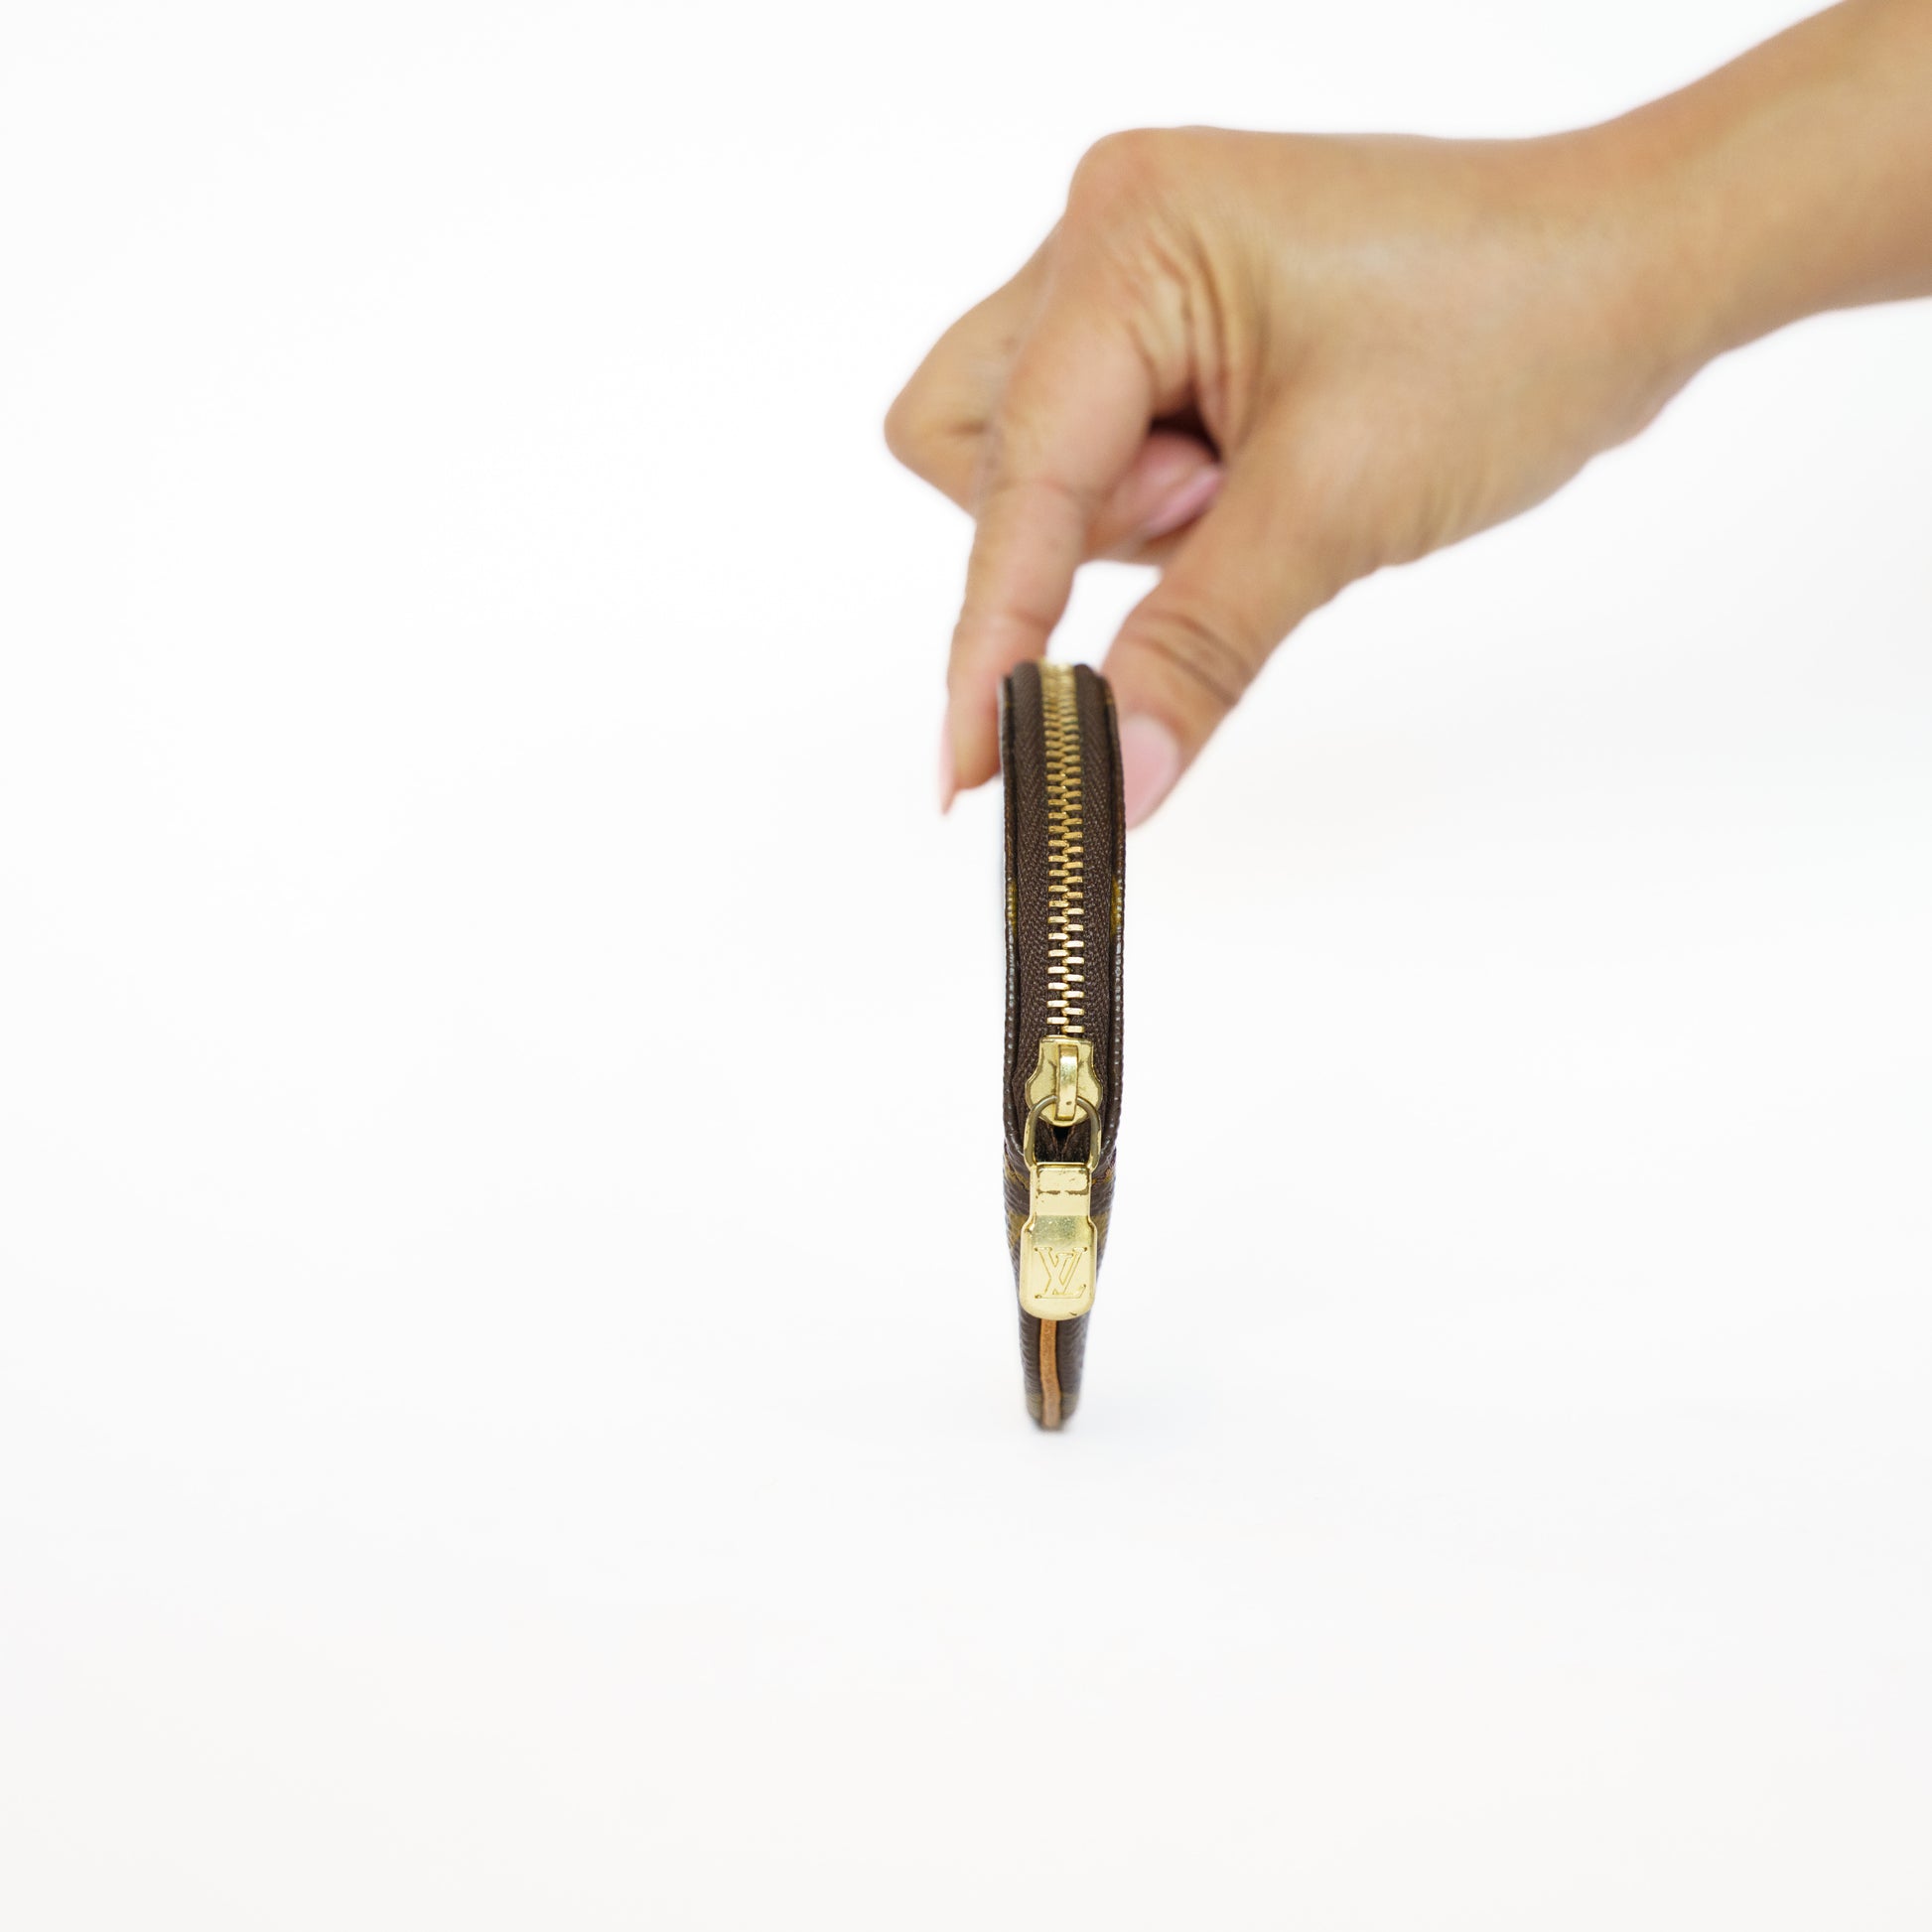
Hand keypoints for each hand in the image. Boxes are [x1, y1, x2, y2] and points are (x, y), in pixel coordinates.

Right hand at [887, 122, 1704, 822]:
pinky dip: (1159, 497)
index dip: (992, 634)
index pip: (1018, 479)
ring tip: (1266, 480)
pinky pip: (1100, 447)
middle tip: (1217, 515)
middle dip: (1079, 529)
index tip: (968, 764)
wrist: (1636, 270)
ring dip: (1132, 518)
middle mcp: (1108, 233)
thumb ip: (1194, 649)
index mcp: (1130, 239)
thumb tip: (1109, 776)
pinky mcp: (1171, 316)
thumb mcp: (1333, 511)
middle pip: (979, 452)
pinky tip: (1257, 471)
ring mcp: (1137, 270)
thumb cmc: (1514, 333)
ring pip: (1032, 458)